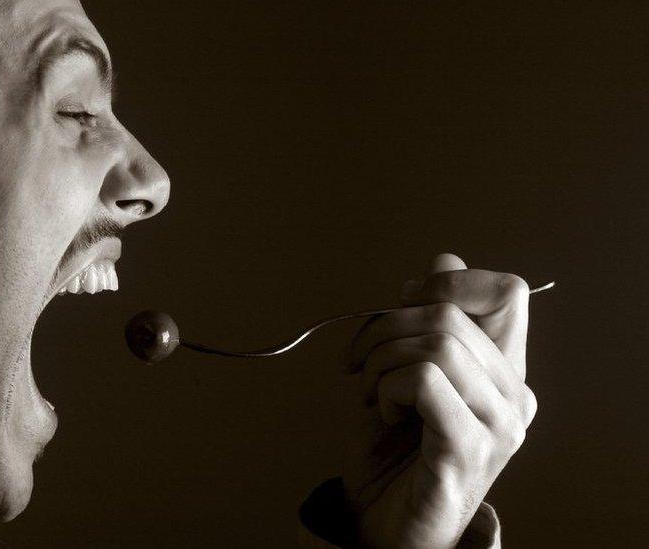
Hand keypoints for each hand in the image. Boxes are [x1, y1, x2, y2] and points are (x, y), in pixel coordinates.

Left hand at [339, 253, 536, 547]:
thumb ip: (426, 321)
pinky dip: (386, 389)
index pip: (507, 291)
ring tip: (372, 395)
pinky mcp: (468, 452)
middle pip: (449, 313)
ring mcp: (498, 426)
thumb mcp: (401, 372)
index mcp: (503, 370)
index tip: (401, 304)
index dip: (449, 282)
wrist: (382, 524)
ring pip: (437, 343)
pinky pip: (423, 382)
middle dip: (383, 328)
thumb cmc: (391, 451)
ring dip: (380, 361)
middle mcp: (513, 395)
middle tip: (359, 364)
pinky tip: (384, 415)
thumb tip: (443, 261)